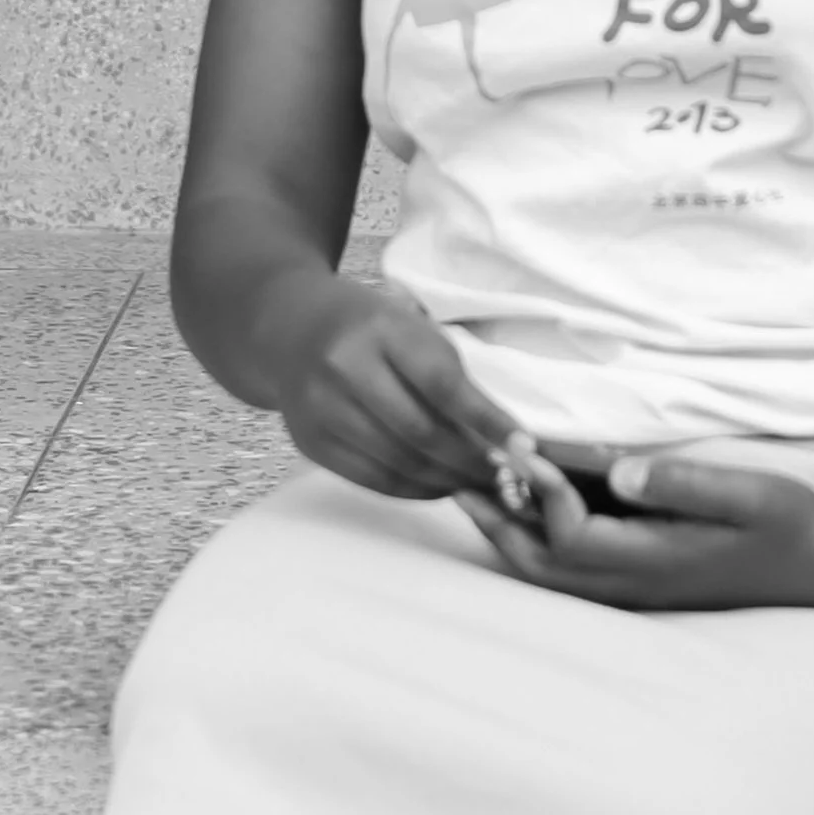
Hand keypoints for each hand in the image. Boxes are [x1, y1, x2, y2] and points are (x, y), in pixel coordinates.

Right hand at [271, 278, 519, 500]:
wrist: (288, 327)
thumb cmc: (366, 324)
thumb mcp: (409, 326)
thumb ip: (448, 373)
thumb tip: (500, 434)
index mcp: (379, 329)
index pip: (441, 384)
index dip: (486, 420)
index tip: (525, 445)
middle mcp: (344, 369)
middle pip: (420, 433)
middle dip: (471, 461)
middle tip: (507, 476)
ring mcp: (321, 410)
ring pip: (398, 463)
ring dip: (447, 482)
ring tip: (479, 484)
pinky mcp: (310, 443)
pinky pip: (372, 480)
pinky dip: (414, 490)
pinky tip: (440, 486)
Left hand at [454, 449, 813, 611]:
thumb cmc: (788, 522)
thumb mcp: (750, 493)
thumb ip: (684, 483)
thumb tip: (619, 471)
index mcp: (656, 562)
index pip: (571, 537)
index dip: (540, 493)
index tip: (524, 445)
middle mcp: (635, 586)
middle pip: (541, 567)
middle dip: (498, 523)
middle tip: (462, 477)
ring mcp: (635, 591)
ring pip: (550, 577)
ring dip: (510, 535)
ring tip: (479, 490)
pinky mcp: (640, 583)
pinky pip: (570, 571)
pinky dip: (537, 541)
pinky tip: (530, 505)